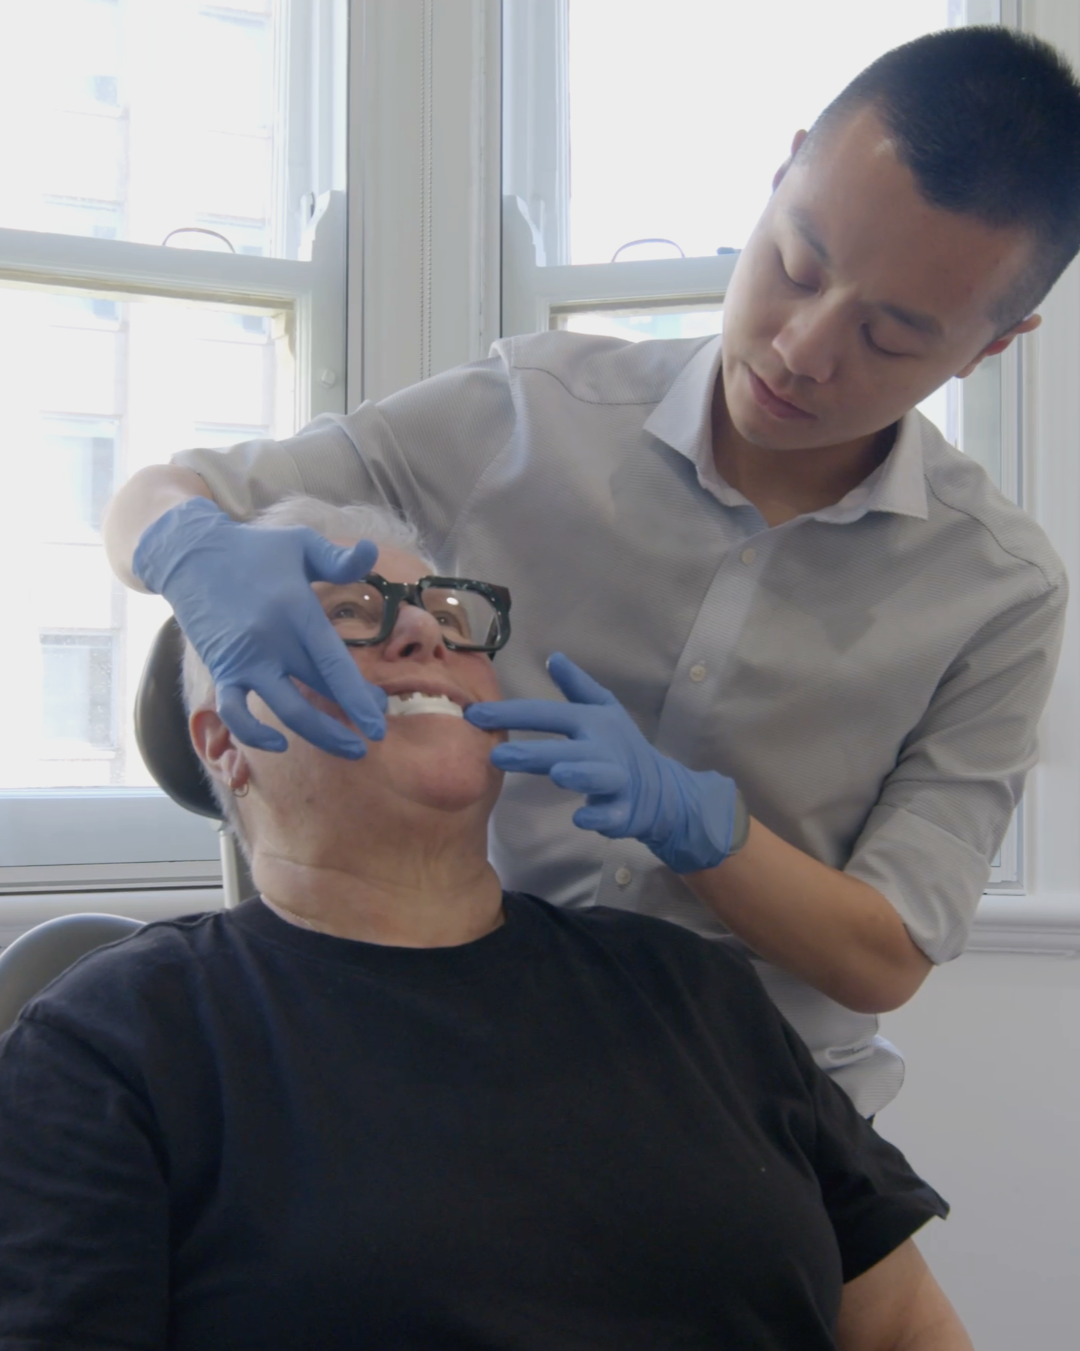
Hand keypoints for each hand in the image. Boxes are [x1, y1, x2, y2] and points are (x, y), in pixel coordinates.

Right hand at [133, 498, 387, 756]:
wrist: (190, 554)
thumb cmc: (254, 549)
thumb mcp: (300, 542)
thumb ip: (338, 557)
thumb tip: (371, 551)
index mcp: (296, 610)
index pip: (334, 663)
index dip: (358, 697)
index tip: (381, 720)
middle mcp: (271, 641)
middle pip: (317, 693)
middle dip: (350, 721)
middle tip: (376, 736)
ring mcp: (244, 660)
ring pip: (285, 711)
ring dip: (319, 736)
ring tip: (349, 749)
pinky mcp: (221, 670)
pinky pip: (234, 713)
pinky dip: (253, 735)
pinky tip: (278, 743)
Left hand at [465, 653, 742, 872]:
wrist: (661, 789)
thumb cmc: (621, 746)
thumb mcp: (604, 710)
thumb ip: (577, 686)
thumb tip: (553, 656)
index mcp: (592, 722)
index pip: (547, 714)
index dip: (511, 714)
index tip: (473, 715)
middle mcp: (603, 748)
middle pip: (566, 748)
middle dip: (533, 752)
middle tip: (496, 755)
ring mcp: (616, 780)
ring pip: (596, 777)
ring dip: (579, 775)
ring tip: (558, 774)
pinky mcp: (623, 810)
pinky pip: (611, 815)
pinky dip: (599, 817)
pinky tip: (581, 818)